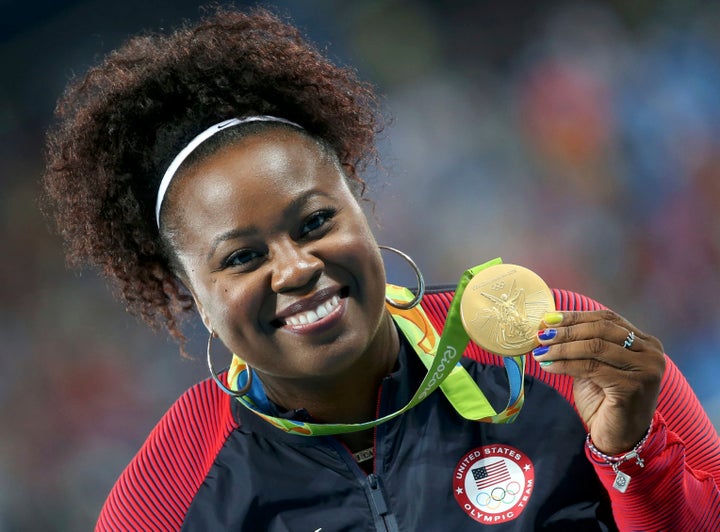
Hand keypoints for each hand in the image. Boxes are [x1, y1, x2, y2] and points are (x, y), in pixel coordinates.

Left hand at [532, 310, 665, 454]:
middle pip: (601, 329)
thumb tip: (550, 325)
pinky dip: (565, 364)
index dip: (575, 316)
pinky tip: (548, 366)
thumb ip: (584, 346)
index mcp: (646, 343)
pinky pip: (591, 368)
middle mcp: (651, 353)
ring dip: (562, 348)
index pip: (607, 319)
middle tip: (541, 335)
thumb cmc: (606, 402)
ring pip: (595, 347)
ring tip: (540, 351)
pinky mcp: (633, 387)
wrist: (621, 439)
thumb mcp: (596, 366)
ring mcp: (645, 370)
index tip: (548, 318)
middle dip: (566, 330)